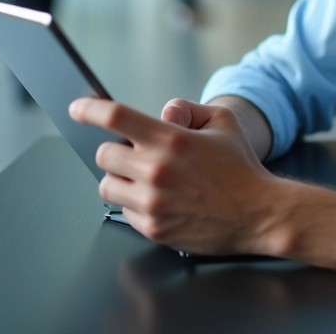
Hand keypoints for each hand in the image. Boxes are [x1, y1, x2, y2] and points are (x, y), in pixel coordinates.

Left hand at [68, 98, 284, 255]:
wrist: (258, 213)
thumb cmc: (240, 168)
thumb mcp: (222, 123)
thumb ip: (188, 110)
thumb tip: (163, 112)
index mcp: (171, 139)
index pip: (115, 117)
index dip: (89, 109)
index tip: (77, 108)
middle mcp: (156, 170)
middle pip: (103, 154)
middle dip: (113, 151)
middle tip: (131, 153)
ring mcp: (152, 202)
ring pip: (107, 186)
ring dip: (119, 179)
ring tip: (142, 179)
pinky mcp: (153, 228)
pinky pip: (125, 212)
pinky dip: (135, 205)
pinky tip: (159, 201)